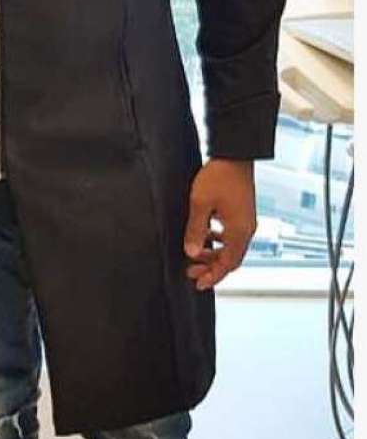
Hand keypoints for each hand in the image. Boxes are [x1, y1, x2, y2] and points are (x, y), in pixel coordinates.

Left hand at [183, 158, 255, 290]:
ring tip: (194, 253)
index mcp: (239, 231)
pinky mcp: (242, 212)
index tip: (198, 283)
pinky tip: (204, 233)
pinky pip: (231, 234)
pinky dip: (218, 240)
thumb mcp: (200, 203)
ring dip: (214, 253)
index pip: (228, 264)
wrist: (235, 155)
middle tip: (191, 270)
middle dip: (211, 267)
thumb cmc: (220, 176)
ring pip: (231, 247)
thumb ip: (195, 229)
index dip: (213, 276)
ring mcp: (246, 221)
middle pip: (230, 258)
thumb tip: (191, 252)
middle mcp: (246, 229)